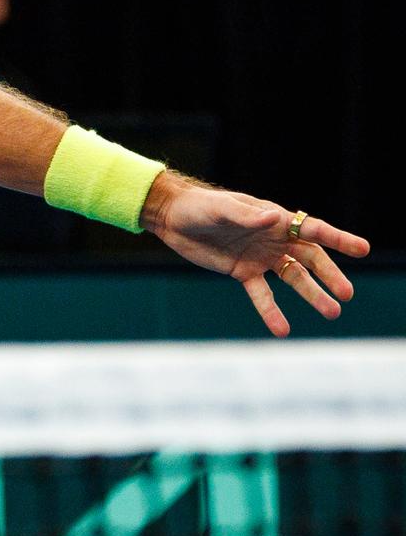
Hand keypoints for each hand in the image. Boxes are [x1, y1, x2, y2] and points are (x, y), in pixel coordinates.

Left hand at [141, 175, 370, 336]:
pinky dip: (272, 311)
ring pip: (294, 278)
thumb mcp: (222, 209)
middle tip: (347, 294)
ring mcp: (261, 257)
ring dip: (311, 295)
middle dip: (329, 275)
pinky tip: (283, 329)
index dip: (338, 239)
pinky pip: (262, 294)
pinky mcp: (243, 272)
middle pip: (310, 258)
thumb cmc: (201, 206)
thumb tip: (272, 218)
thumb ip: (247, 216)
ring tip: (331, 313)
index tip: (362, 250)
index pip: (313, 229)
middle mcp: (275, 239)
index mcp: (276, 219)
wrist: (174, 219)